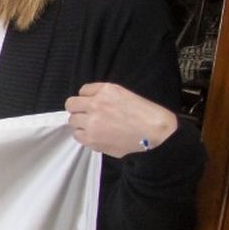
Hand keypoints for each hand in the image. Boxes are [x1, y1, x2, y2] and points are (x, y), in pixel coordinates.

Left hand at [64, 83, 179, 157]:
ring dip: (81, 123)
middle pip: (71, 104)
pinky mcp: (92, 138)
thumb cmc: (146, 114)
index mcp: (106, 91)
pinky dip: (84, 135)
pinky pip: (77, 135)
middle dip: (79, 109)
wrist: (157, 133)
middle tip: (89, 115)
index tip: (93, 103)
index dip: (88, 98)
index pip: (82, 90)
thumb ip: (104, 95)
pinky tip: (97, 135)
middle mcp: (96, 104)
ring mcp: (92, 122)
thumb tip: (88, 100)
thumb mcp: (125, 94)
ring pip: (72, 120)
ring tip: (95, 126)